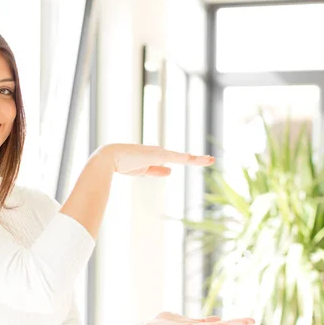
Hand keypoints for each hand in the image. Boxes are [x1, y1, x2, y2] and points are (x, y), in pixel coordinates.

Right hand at [96, 143, 213, 176]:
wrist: (110, 157)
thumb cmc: (123, 163)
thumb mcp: (143, 170)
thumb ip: (157, 171)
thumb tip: (171, 172)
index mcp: (157, 156)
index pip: (177, 159)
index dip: (190, 160)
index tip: (201, 160)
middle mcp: (160, 152)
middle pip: (183, 157)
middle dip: (197, 159)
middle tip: (212, 160)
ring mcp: (158, 153)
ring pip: (181, 156)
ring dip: (195, 159)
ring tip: (209, 160)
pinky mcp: (153, 154)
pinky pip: (171, 157)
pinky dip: (181, 157)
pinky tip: (190, 158)